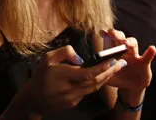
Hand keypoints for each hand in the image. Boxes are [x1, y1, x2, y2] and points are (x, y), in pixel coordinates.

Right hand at [10, 45, 125, 116]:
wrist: (33, 101)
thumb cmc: (39, 77)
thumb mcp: (47, 59)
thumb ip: (64, 52)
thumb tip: (79, 57)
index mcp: (63, 76)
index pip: (88, 72)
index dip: (102, 67)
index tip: (113, 60)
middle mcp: (70, 88)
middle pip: (96, 81)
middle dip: (110, 72)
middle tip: (122, 64)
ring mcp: (73, 98)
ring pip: (94, 88)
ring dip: (106, 78)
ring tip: (115, 69)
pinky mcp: (74, 104)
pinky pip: (87, 92)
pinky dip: (95, 84)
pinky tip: (100, 77)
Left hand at [101, 29, 155, 95]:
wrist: (130, 88)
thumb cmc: (116, 77)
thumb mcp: (106, 75)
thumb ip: (99, 71)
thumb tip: (88, 69)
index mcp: (113, 51)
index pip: (110, 39)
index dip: (106, 34)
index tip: (102, 32)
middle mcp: (123, 50)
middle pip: (120, 38)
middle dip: (116, 34)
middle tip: (112, 33)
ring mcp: (134, 55)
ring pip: (133, 43)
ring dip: (129, 42)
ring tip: (126, 43)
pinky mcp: (143, 63)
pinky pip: (147, 56)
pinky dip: (150, 52)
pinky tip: (152, 48)